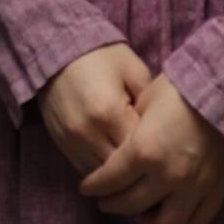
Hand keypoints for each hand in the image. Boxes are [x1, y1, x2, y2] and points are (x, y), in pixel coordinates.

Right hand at [39, 42, 151, 174]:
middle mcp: (88, 132)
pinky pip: (84, 168)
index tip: (166, 152)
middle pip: (120, 169)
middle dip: (138, 170)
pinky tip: (114, 167)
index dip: (155, 154)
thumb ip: (150, 102)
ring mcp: (72, 140)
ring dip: (118, 176)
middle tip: (155, 166)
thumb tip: (161, 131)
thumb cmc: (101, 55)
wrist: (57, 47)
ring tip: (136, 171)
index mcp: (110, 113)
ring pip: (101, 175)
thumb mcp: (134, 69)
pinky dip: (100, 171)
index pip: (139, 151)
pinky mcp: (61, 142)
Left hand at [81, 72, 223, 223]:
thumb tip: (120, 148)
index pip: (110, 180)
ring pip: (165, 223)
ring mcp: (194, 187)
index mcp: (143, 151)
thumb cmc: (180, 88)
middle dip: (113, 204)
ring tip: (137, 213)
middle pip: (132, 204)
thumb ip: (129, 131)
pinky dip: (180, 223)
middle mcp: (167, 175)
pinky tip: (168, 214)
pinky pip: (196, 221)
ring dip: (146, 221)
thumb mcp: (143, 102)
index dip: (94, 187)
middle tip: (105, 201)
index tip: (86, 189)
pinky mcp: (216, 191)